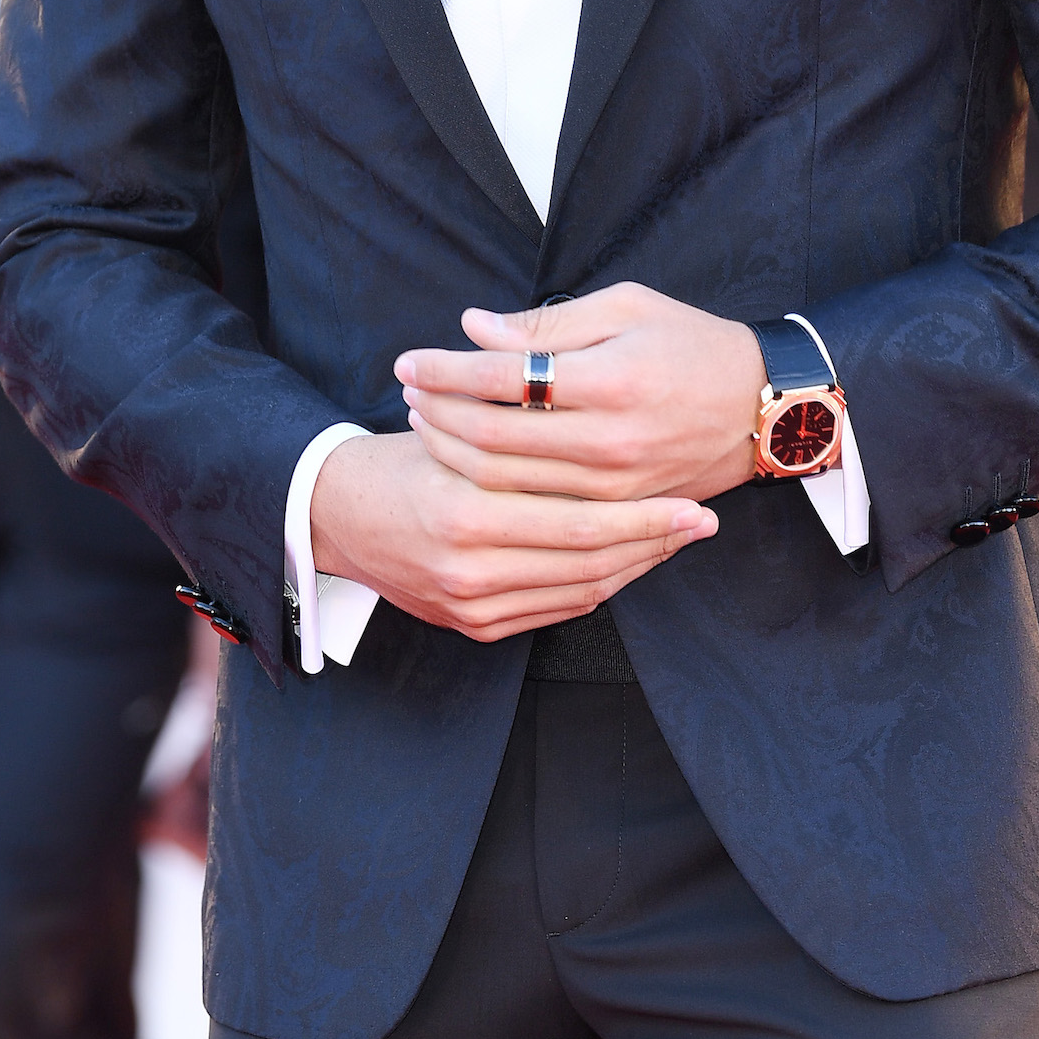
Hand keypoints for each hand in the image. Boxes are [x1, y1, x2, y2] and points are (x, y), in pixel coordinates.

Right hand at [309, 427, 716, 643]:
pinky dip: (596, 586)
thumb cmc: (405, 455)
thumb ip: (518, 421)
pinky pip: (554, 609)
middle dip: (654, 543)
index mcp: (466, 510)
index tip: (693, 502)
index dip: (644, 516)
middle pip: (589, 563)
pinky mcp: (471, 625)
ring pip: (578, 591)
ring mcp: (469, 604)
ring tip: (673, 537)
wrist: (337, 513)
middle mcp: (468, 567)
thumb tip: (595, 413)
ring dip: (633, 565)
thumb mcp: (455, 425)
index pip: (580, 522)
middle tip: (701, 522)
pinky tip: (626, 560)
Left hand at [396, 282, 765, 504]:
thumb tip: (473, 328)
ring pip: (505, 481)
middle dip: (438, 413)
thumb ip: (547, 325)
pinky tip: (469, 461)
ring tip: (428, 421)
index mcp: (612, 381)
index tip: (409, 362)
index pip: (501, 378)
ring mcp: (613, 487)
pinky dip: (491, 487)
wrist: (759, 408)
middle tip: (409, 392)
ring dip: (454, 451)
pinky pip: (536, 508)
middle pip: (492, 437)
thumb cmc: (692, 345)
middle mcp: (610, 441)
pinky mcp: (616, 513)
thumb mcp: (627, 308)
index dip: (445, 370)